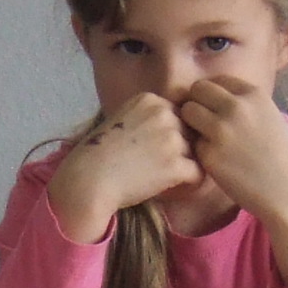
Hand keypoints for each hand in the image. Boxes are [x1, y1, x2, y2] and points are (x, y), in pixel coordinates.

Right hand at [44, 93, 201, 243]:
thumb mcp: (119, 120)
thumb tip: (170, 130)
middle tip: (163, 166)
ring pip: (195, 152)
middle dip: (181, 148)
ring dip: (185, 165)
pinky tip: (179, 188)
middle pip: (188, 131)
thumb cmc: (97, 154)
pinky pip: (198, 173)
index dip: (170, 133)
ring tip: (168, 179)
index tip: (155, 149)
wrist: (88, 179)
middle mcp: (163, 113)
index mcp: (149, 100)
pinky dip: (191, 183)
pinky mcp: (175, 164)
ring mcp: (171, 138)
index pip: (177, 114)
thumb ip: (145, 118)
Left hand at [175, 78, 287, 281]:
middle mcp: (236, 107)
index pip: (218, 80)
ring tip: (207, 139)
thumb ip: (245, 104)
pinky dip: (201, 152)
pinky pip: (193, 144)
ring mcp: (221, 130)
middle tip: (204, 122)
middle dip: (198, 103)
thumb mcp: (270, 117)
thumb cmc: (282, 156)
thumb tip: (216, 97)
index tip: (218, 110)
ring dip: (192, 124)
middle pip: (197, 90)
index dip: (214, 95)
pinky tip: (218, 162)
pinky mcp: (209, 155)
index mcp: (253, 94)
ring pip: (188, 112)